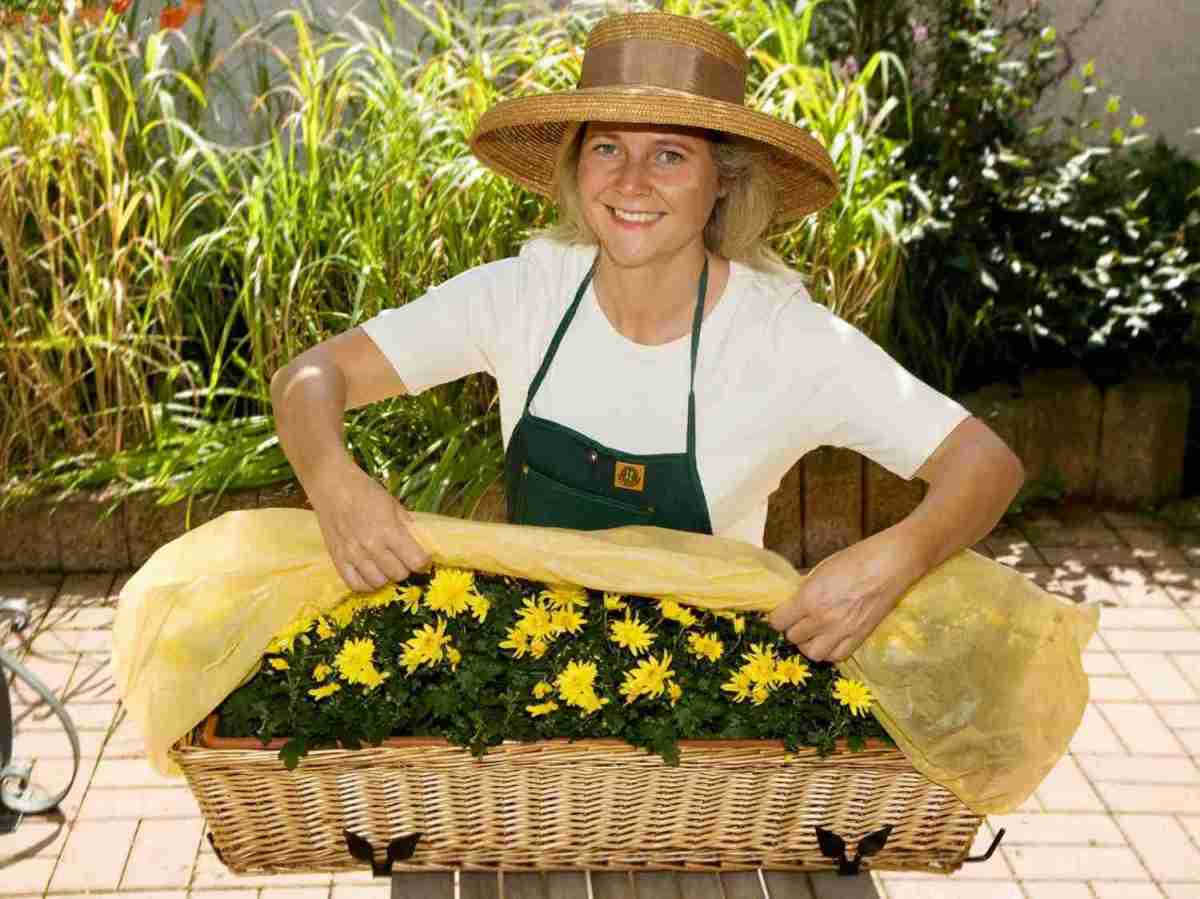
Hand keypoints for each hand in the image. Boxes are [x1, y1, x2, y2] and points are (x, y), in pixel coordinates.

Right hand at [306, 459, 431, 592]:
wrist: (332, 486)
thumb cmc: (365, 491)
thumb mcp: (393, 504)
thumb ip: (406, 526)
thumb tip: (419, 545)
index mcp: (389, 530)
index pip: (415, 561)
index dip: (423, 562)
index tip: (422, 558)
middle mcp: (371, 546)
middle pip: (398, 574)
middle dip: (406, 569)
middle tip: (403, 560)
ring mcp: (353, 555)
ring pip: (378, 582)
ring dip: (387, 577)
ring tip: (386, 566)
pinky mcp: (337, 559)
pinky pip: (355, 585)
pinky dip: (367, 585)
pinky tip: (371, 575)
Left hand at [766, 528, 927, 661]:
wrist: (889, 565)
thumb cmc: (854, 559)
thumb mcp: (820, 570)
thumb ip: (804, 589)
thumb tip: (792, 599)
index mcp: (808, 598)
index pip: (778, 621)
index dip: (778, 618)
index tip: (782, 614)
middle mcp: (822, 619)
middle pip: (793, 638)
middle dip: (793, 629)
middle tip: (799, 621)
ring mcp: (841, 631)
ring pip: (812, 653)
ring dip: (809, 645)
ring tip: (813, 634)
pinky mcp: (859, 638)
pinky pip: (836, 657)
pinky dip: (830, 651)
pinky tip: (830, 640)